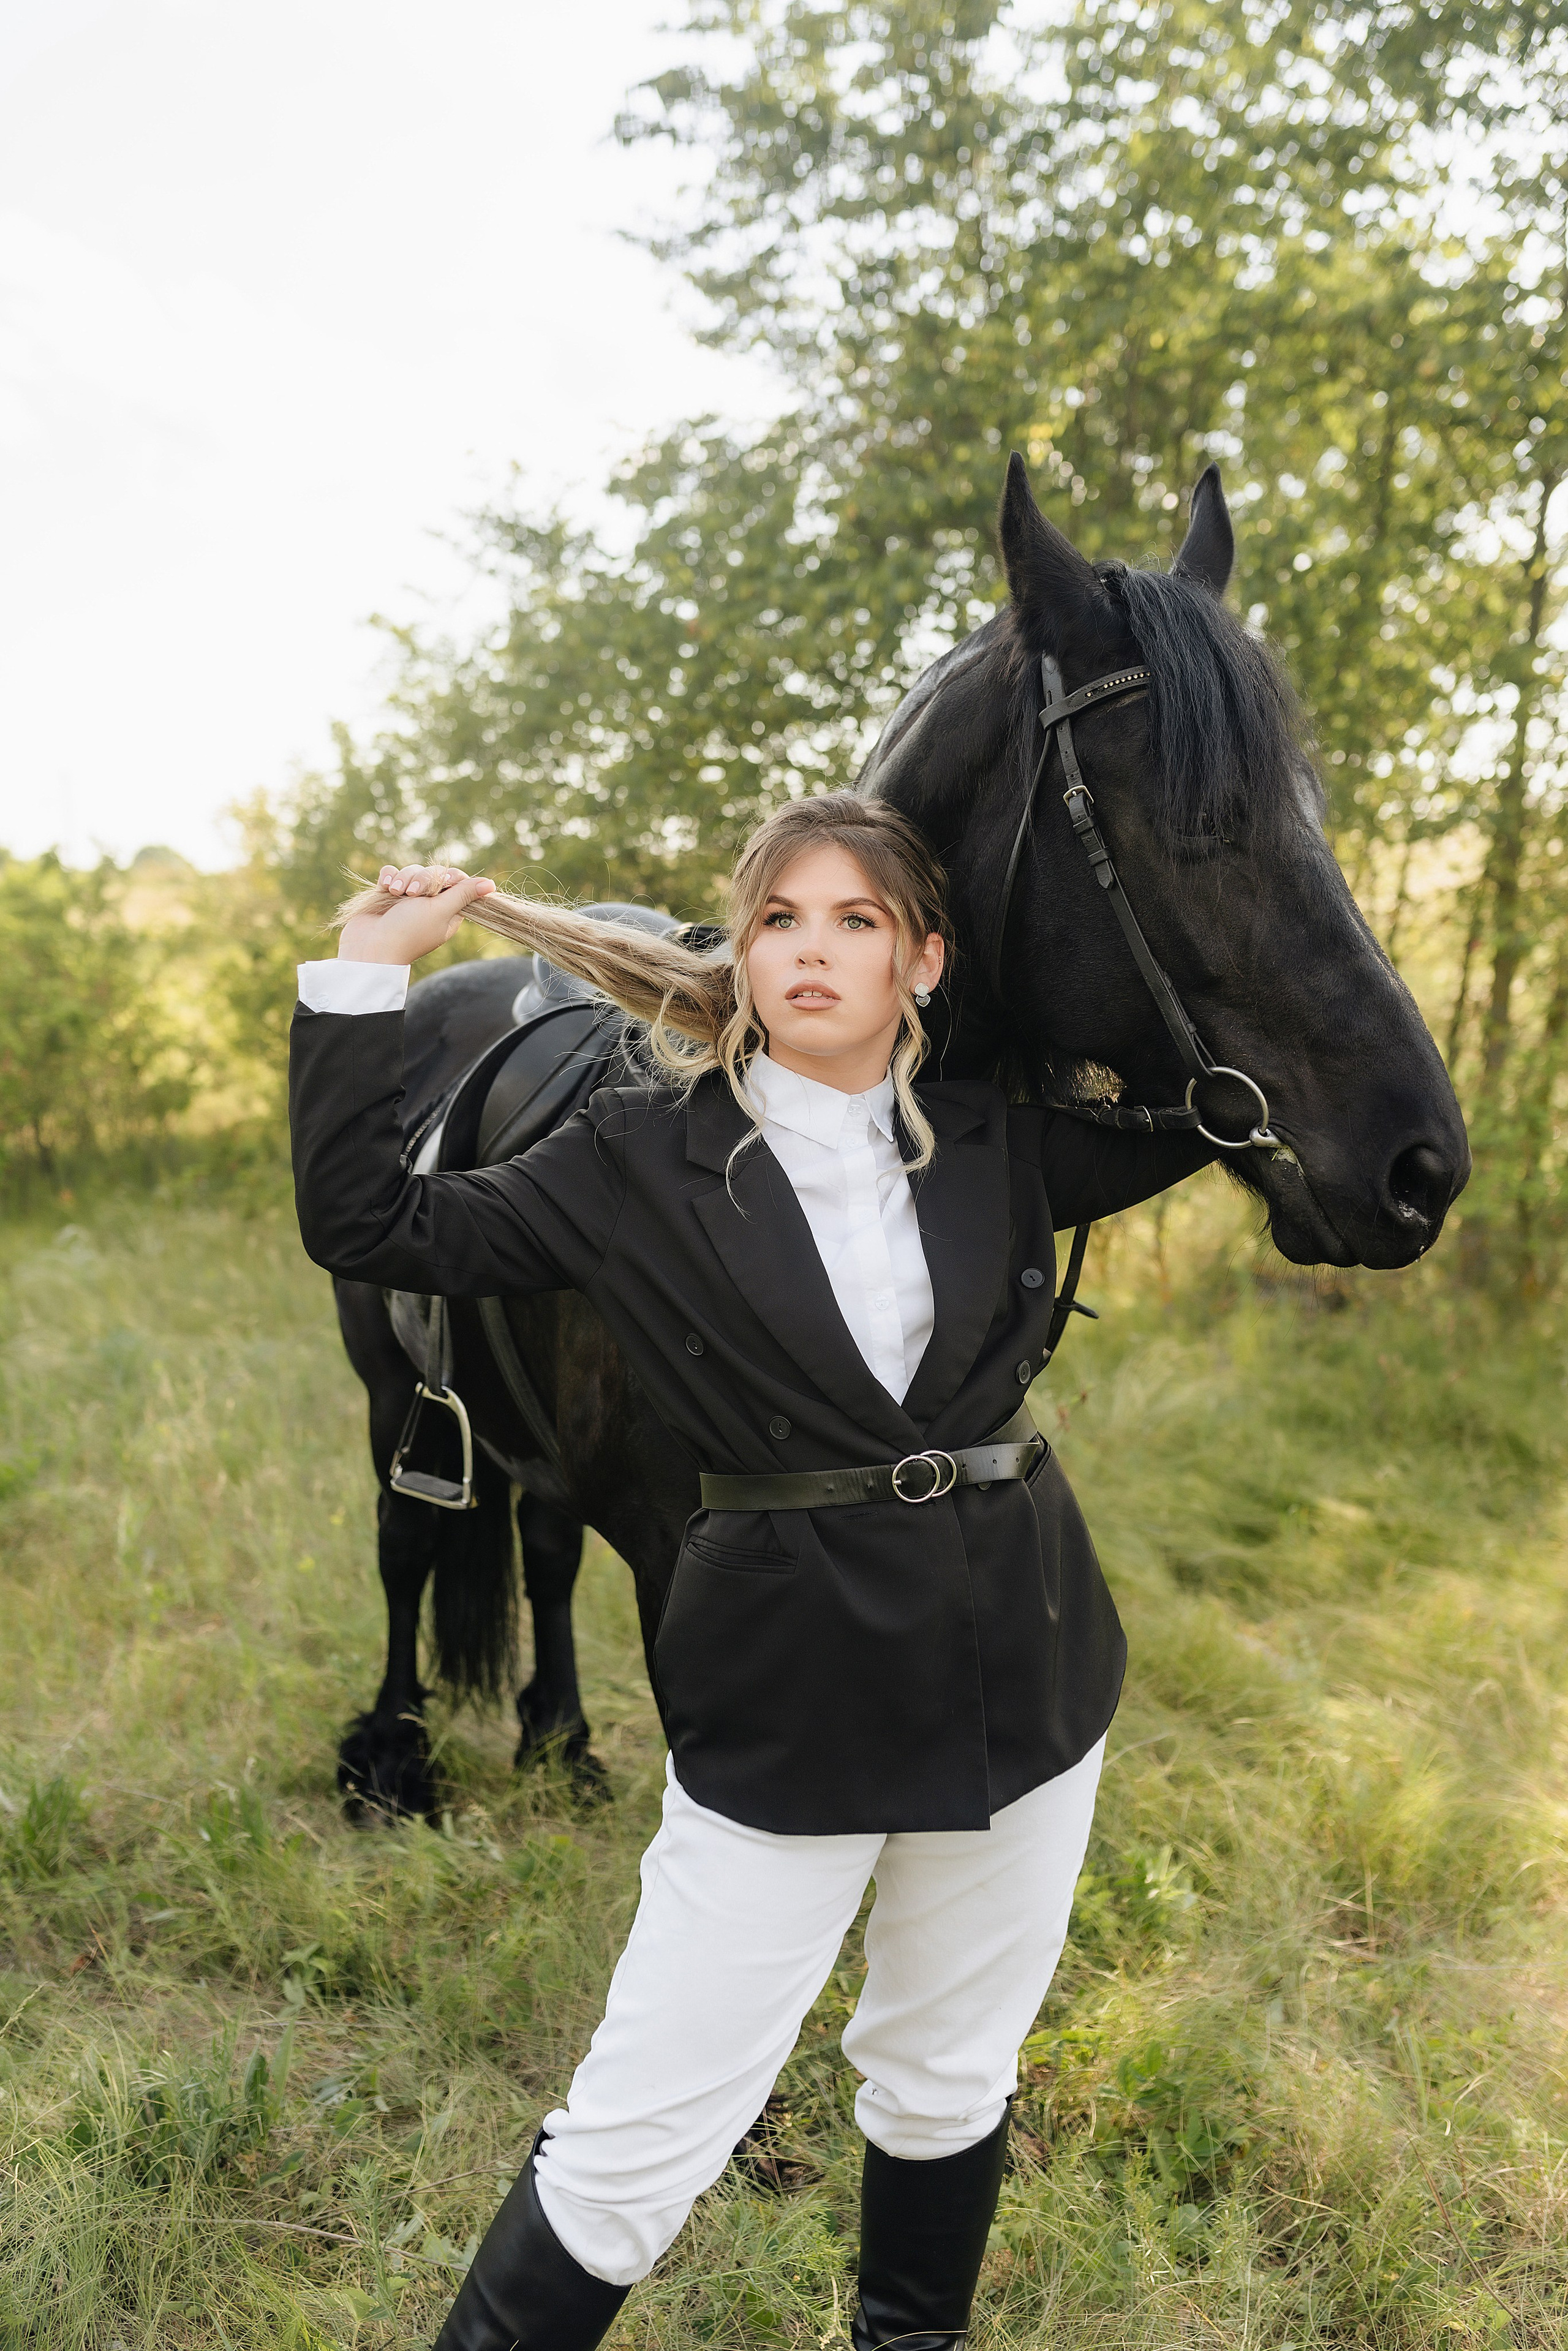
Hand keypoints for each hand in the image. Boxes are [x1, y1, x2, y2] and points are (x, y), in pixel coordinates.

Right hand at [338, 865, 496, 964]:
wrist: (371, 947)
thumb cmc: (408, 931)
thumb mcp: (441, 911)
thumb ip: (463, 894)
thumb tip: (491, 884)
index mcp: (448, 911)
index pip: (456, 880)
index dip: (447, 877)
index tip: (439, 886)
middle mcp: (429, 905)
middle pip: (433, 873)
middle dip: (422, 878)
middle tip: (412, 894)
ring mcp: (406, 900)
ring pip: (411, 871)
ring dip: (403, 877)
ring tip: (395, 892)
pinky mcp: (387, 895)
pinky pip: (392, 873)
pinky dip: (388, 877)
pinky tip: (385, 886)